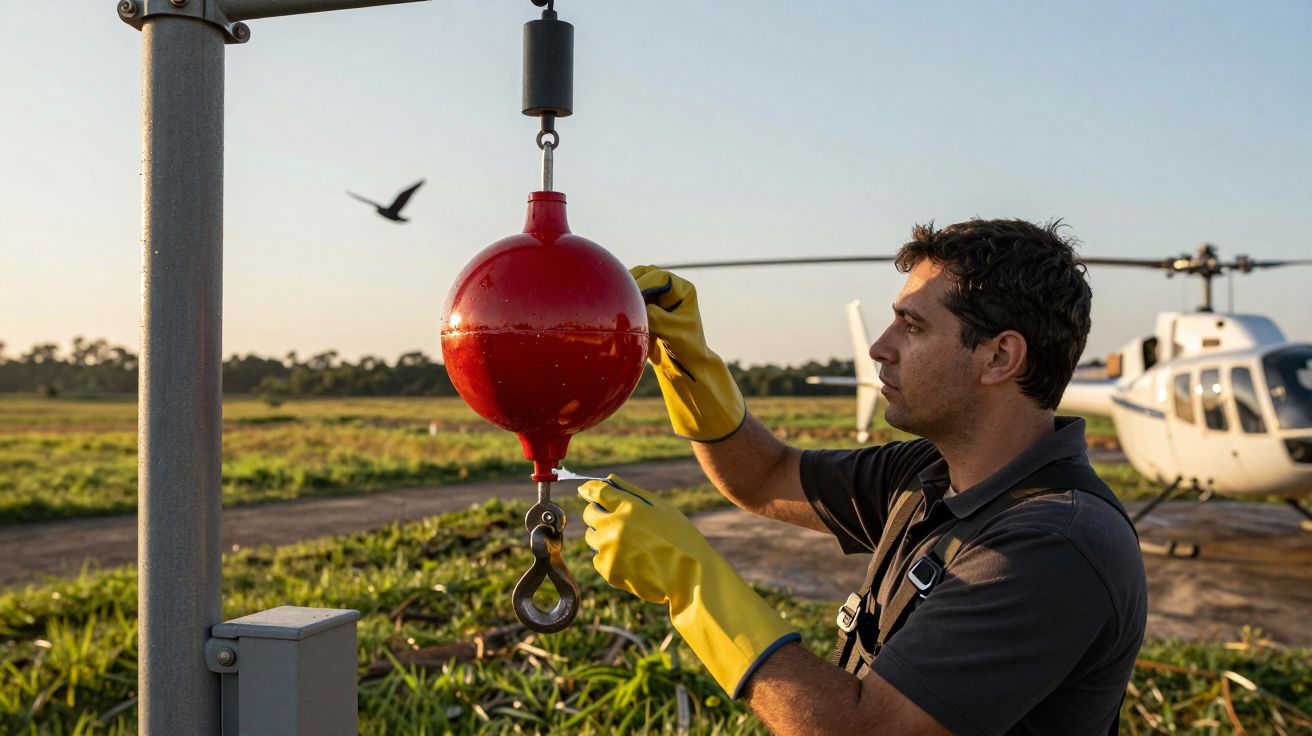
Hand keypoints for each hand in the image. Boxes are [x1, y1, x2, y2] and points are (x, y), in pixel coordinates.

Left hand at [580, 475, 798, 697]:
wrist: (688, 576)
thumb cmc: (680, 538)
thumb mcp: (661, 507)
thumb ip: (631, 492)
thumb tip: (610, 479)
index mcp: (628, 507)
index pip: (597, 491)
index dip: (590, 489)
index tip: (587, 490)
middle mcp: (613, 527)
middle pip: (589, 514)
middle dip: (599, 514)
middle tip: (616, 519)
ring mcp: (609, 550)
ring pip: (592, 537)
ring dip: (603, 536)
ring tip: (629, 542)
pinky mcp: (608, 571)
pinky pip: (598, 559)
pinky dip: (609, 557)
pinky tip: (631, 559)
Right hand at [630, 266, 745, 441]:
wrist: (684, 362)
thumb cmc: (686, 347)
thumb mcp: (673, 332)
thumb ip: (656, 317)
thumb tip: (635, 306)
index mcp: (682, 289)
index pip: (659, 277)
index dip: (643, 283)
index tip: (629, 295)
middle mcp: (669, 287)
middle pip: (644, 274)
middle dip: (630, 283)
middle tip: (619, 297)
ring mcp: (655, 294)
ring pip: (634, 282)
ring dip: (625, 291)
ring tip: (616, 304)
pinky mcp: (644, 303)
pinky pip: (630, 295)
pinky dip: (623, 300)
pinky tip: (616, 310)